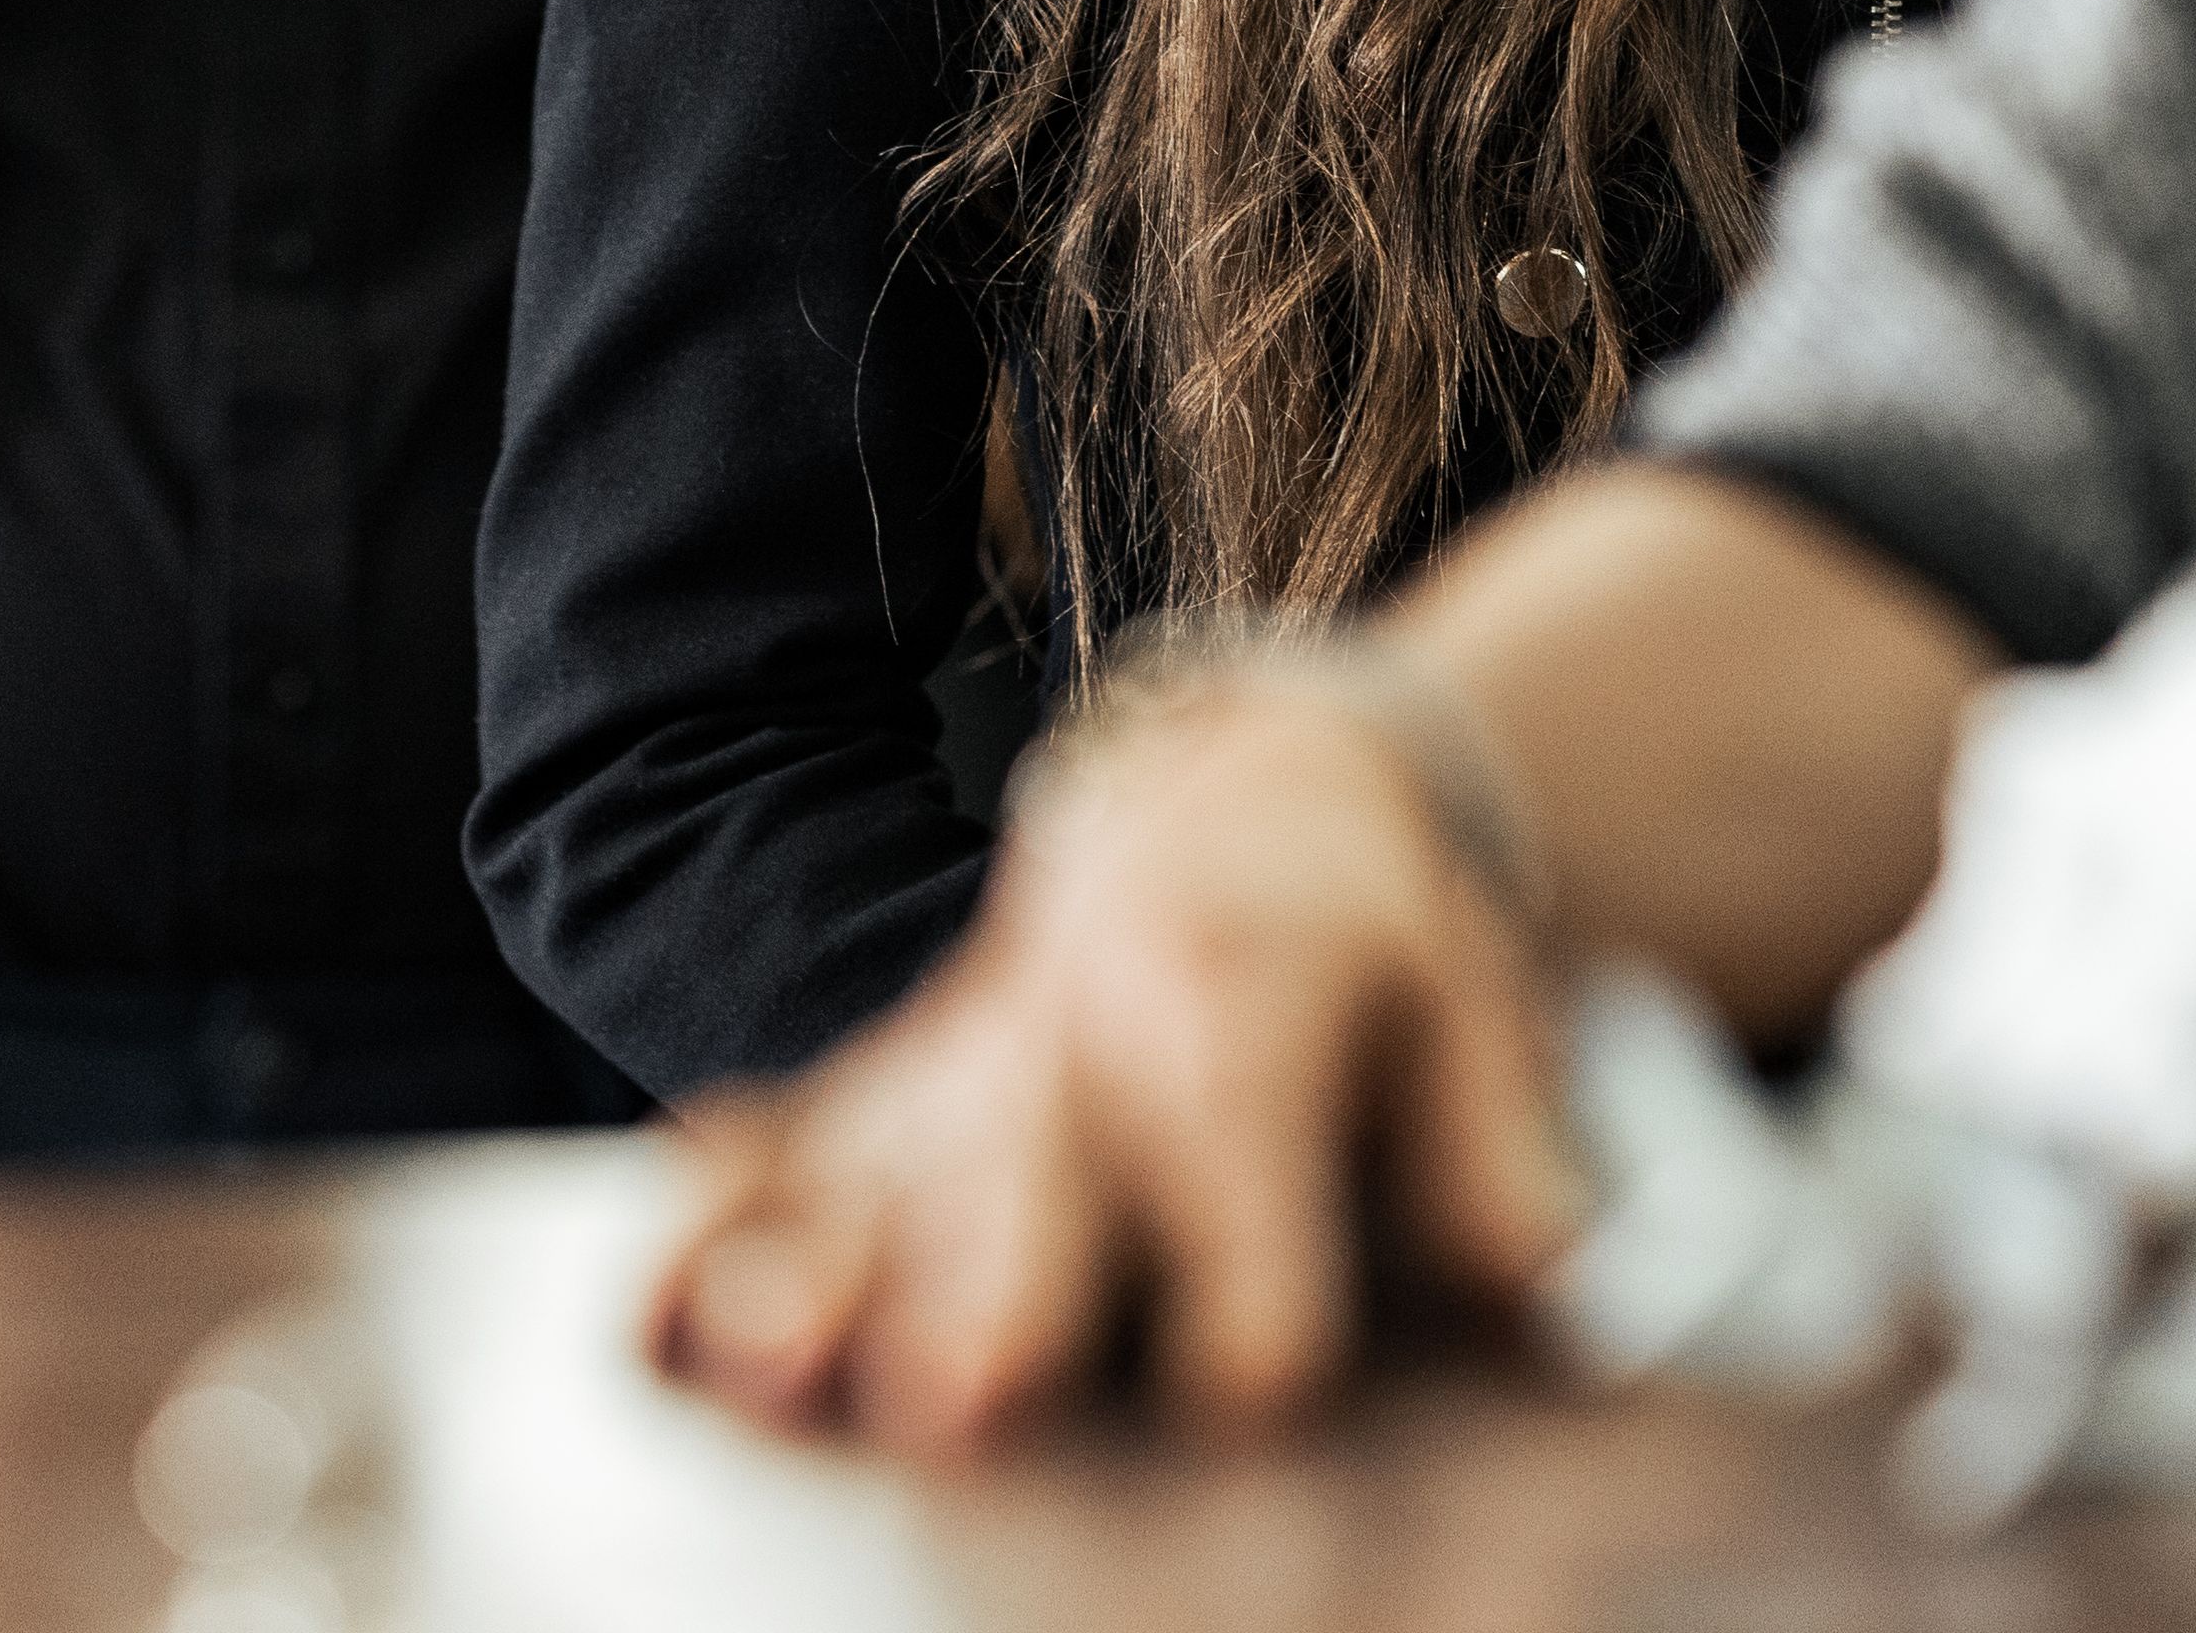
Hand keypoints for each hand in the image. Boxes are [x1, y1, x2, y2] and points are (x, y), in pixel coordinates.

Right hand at [648, 668, 1587, 1452]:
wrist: (1228, 794)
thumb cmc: (1362, 945)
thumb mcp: (1467, 1014)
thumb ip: (1500, 1158)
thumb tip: (1542, 1280)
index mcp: (1240, 1029)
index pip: (1248, 1186)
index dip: (1262, 1300)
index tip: (1255, 1385)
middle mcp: (1078, 1055)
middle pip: (1036, 1206)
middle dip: (997, 1304)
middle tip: (959, 1400)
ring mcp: (961, 1083)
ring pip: (880, 1199)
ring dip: (820, 1283)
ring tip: (767, 1360)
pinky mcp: (881, 1110)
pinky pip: (777, 1171)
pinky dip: (709, 1234)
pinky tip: (653, 1312)